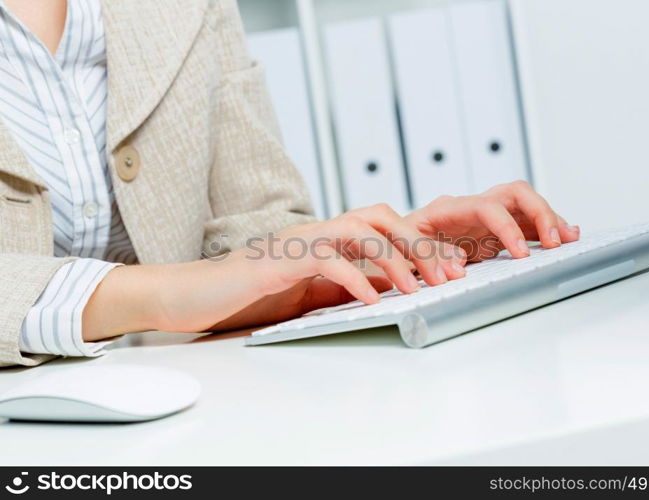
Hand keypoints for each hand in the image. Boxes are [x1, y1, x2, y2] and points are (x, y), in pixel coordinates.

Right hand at [83, 204, 467, 339]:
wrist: (194, 294)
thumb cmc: (251, 294)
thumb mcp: (309, 292)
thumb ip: (343, 284)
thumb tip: (386, 292)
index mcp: (327, 238)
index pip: (384, 227)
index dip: (422, 243)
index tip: (453, 268)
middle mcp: (316, 232)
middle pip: (381, 217)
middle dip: (420, 244)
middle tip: (449, 274)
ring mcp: (297, 242)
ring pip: (359, 231)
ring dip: (395, 259)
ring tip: (418, 288)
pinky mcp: (277, 260)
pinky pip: (324, 259)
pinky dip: (353, 277)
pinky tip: (371, 299)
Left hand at [405, 181, 579, 260]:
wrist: (392, 249)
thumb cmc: (394, 247)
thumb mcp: (402, 253)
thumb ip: (426, 257)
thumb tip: (455, 265)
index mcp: (447, 210)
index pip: (487, 207)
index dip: (508, 228)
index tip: (521, 253)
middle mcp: (470, 207)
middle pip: (514, 194)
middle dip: (539, 213)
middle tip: (555, 241)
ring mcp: (483, 217)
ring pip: (525, 206)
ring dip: (549, 219)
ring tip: (570, 238)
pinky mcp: (492, 231)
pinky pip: (525, 223)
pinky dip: (544, 230)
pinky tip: (563, 238)